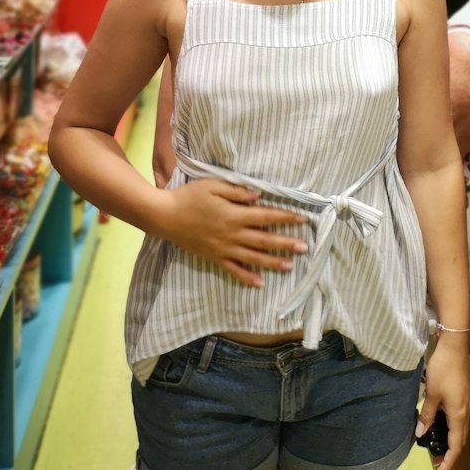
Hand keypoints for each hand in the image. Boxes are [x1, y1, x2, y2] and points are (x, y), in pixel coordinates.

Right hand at [156, 178, 307, 286]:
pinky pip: (233, 270)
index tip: (302, 218)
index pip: (266, 216)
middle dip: (286, 243)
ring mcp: (223, 249)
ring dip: (272, 262)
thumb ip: (237, 191)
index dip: (285, 217)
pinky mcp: (214, 258)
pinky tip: (259, 283)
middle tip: (305, 247)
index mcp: (234, 215)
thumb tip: (259, 195)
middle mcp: (232, 234)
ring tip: (290, 266)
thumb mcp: (213, 185)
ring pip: (253, 258)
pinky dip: (246, 278)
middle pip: (264, 240)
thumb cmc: (189, 196)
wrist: (165, 216)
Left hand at [416, 334, 469, 469]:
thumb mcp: (432, 392)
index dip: (448, 461)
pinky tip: (441, 426)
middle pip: (460, 440)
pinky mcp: (464, 396)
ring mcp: (466, 403)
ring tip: (438, 449)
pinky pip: (459, 420)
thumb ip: (427, 414)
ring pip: (460, 430)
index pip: (455, 446)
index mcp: (458, 415)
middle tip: (437, 464)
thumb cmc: (443, 370)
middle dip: (450, 455)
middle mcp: (465, 412)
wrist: (455, 346)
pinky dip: (451, 430)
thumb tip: (420, 433)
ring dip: (451, 442)